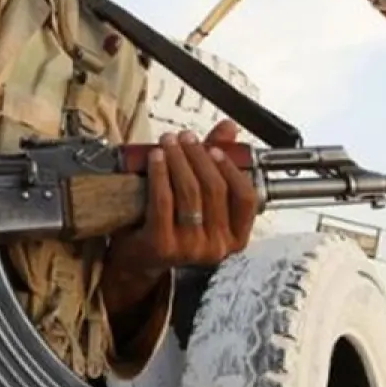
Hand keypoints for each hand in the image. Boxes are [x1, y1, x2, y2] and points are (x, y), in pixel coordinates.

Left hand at [104, 119, 259, 286]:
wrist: (139, 259)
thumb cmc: (173, 225)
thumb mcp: (200, 197)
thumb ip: (217, 163)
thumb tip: (229, 128)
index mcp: (235, 238)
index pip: (246, 199)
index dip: (231, 169)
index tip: (214, 149)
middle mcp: (217, 247)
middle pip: (214, 189)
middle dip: (198, 156)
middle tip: (185, 138)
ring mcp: (189, 248)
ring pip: (189, 192)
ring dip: (178, 159)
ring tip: (168, 142)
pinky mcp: (162, 245)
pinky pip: (163, 200)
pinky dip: (160, 173)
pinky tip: (155, 157)